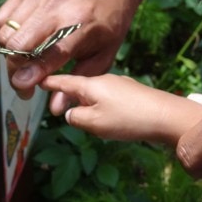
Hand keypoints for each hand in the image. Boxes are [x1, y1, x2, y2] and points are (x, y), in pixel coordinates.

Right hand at [0, 0, 137, 102]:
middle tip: (25, 81)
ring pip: (5, 32)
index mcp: (79, 25)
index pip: (46, 55)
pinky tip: (21, 41)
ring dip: (10, 52)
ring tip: (25, 60)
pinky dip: (5, 33)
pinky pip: (2, 17)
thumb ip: (79, 80)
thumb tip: (56, 108)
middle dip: (16, 69)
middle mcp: (56, 9)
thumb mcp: (105, 53)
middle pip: (17, 45)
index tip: (25, 91)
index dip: (30, 77)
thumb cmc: (109, 21)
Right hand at [40, 74, 201, 146]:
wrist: (167, 116)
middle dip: (67, 97)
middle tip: (57, 111)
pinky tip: (105, 118)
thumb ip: (76, 118)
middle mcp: (105, 79)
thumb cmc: (127, 119)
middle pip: (79, 86)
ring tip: (82, 119)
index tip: (35, 79)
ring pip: (94, 92)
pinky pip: (108, 96)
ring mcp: (120, 84)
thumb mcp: (94, 123)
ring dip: (84, 103)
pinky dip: (99, 105)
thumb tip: (71, 113)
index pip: (63, 80)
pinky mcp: (132, 92)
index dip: (49, 82)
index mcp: (91, 83)